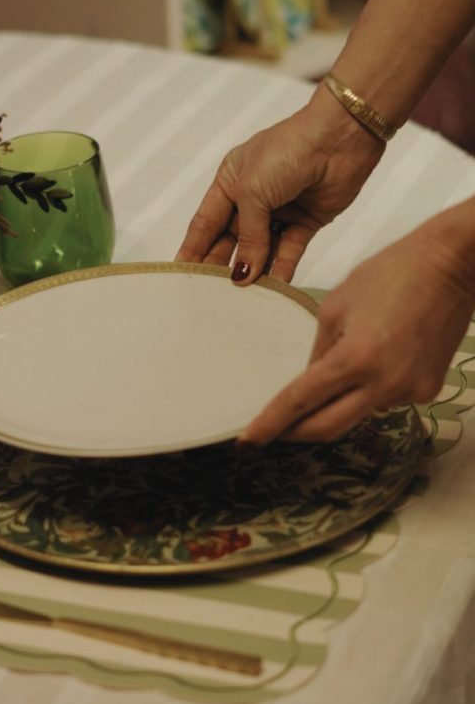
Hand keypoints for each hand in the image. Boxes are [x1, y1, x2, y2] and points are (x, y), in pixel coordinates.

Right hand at [176, 88, 383, 282]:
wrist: (339, 138)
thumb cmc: (286, 151)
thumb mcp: (253, 192)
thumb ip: (248, 236)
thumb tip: (243, 275)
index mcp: (230, 181)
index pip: (205, 222)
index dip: (193, 249)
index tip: (182, 274)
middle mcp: (252, 197)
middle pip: (231, 239)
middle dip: (221, 265)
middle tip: (210, 294)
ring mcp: (279, 210)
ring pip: (260, 249)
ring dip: (253, 271)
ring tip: (241, 298)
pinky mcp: (306, 222)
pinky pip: (288, 251)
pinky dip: (281, 269)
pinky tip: (273, 287)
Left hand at [240, 221, 474, 443]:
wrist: (453, 265)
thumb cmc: (393, 272)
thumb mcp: (337, 306)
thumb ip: (319, 351)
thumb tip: (309, 383)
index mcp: (355, 358)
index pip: (301, 401)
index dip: (271, 424)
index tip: (249, 438)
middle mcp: (384, 384)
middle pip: (328, 427)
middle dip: (297, 431)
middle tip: (274, 429)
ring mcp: (410, 391)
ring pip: (357, 411)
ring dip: (338, 400)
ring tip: (346, 357)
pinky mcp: (428, 390)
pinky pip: (384, 400)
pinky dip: (368, 387)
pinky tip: (376, 355)